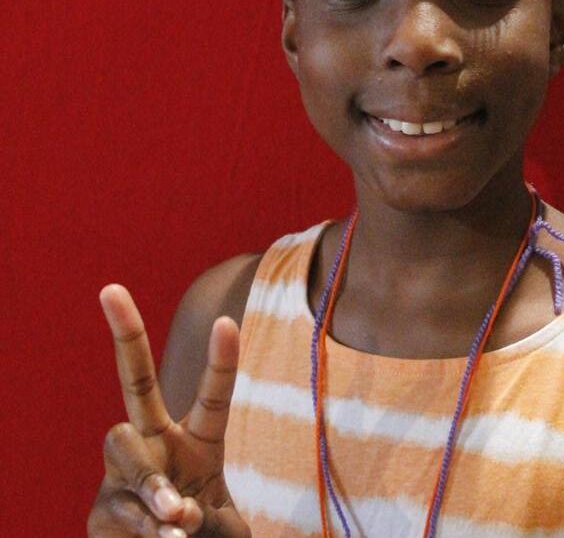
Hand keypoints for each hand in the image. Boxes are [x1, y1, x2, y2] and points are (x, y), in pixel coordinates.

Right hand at [88, 285, 249, 536]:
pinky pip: (118, 505)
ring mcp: (123, 470)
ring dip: (151, 481)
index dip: (220, 361)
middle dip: (125, 332)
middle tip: (110, 288)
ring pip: (126, 449)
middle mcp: (157, 442)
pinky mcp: (100, 508)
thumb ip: (208, 519)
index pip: (213, 396)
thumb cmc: (206, 536)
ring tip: (176, 516)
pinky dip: (143, 528)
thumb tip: (173, 513)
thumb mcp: (223, 526)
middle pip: (136, 381)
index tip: (225, 321)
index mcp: (199, 441)